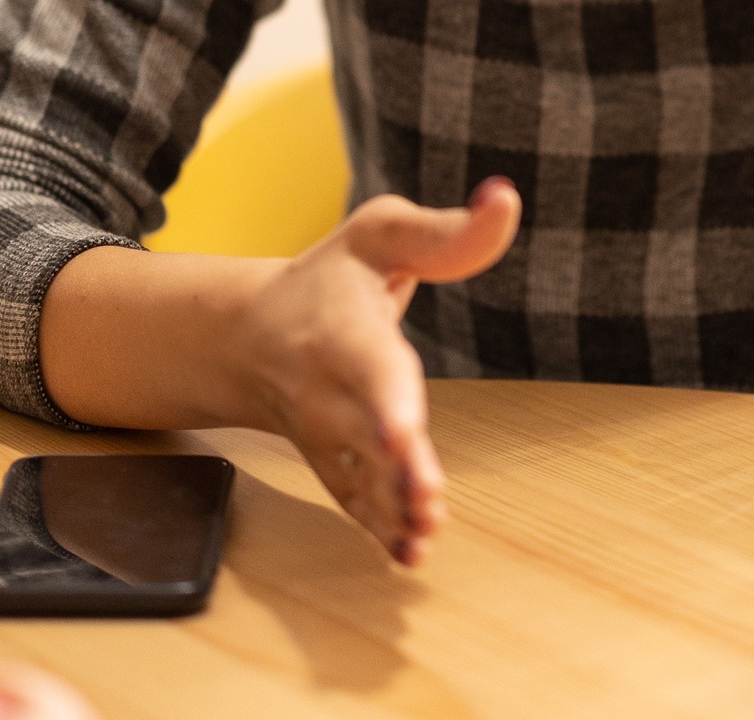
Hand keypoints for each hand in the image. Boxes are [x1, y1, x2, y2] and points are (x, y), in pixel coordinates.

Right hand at [233, 175, 520, 565]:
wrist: (248, 338)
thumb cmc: (329, 281)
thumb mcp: (380, 236)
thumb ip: (444, 231)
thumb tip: (506, 200)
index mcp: (343, 330)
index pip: (366, 366)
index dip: (384, 400)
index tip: (400, 431)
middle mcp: (328, 390)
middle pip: (364, 435)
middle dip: (395, 470)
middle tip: (427, 503)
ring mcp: (326, 435)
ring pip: (360, 478)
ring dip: (390, 510)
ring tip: (423, 535)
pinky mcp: (333, 465)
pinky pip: (354, 503)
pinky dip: (378, 530)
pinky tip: (409, 554)